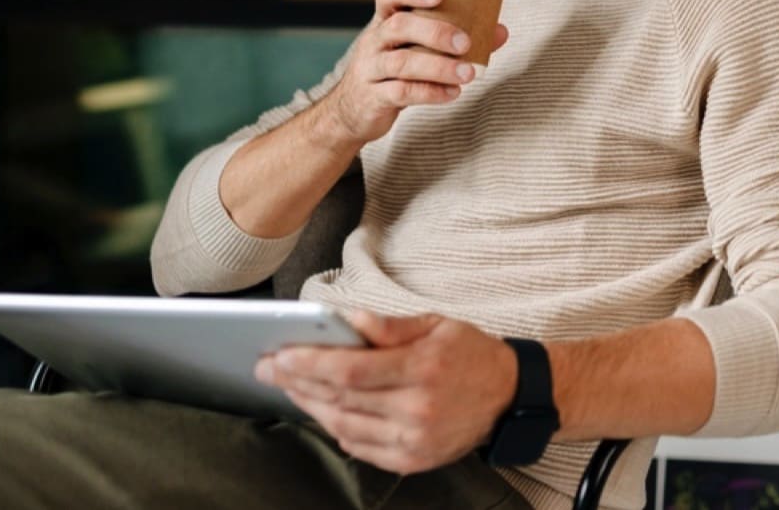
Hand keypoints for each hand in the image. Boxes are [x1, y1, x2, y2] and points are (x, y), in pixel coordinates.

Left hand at [255, 311, 519, 473]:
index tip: (279, 355)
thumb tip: (348, 319)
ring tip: (291, 387)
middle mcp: (417, 408)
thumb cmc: (471, 354)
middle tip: (269, 369)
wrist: (508, 397)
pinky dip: (336, 429)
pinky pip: (360, 447)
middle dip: (297, 382)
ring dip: (310, 406)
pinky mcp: (412, 460)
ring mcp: (413, 439)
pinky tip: (324, 411)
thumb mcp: (437, 324)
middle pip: (340, 399)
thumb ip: (391, 326)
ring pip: (343, 425)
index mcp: (422, 368)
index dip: (309, 363)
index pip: (350, 370)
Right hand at [321, 0, 509, 144]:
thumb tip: (500, 30)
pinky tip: (453, 93)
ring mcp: (371, 69)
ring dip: (439, 66)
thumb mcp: (415, 48)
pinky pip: (401, 92)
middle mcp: (374, 41)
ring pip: (401, 62)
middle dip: (435, 31)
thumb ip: (454, 38)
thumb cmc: (394, 70)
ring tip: (468, 73)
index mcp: (385, 21)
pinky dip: (431, 92)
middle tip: (465, 42)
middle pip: (398, 26)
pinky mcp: (374, 97)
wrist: (352, 110)